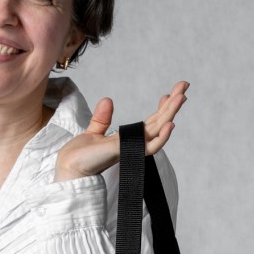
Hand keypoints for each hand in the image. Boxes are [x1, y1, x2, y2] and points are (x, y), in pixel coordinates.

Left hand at [54, 80, 189, 181]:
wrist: (69, 168)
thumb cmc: (80, 156)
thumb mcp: (93, 131)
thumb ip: (102, 118)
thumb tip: (108, 100)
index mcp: (126, 138)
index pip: (149, 121)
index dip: (161, 107)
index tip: (169, 93)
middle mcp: (132, 143)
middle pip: (159, 122)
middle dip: (172, 104)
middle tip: (184, 85)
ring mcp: (131, 148)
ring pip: (158, 130)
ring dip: (171, 113)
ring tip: (182, 97)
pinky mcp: (126, 152)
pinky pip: (150, 147)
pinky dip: (162, 137)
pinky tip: (170, 124)